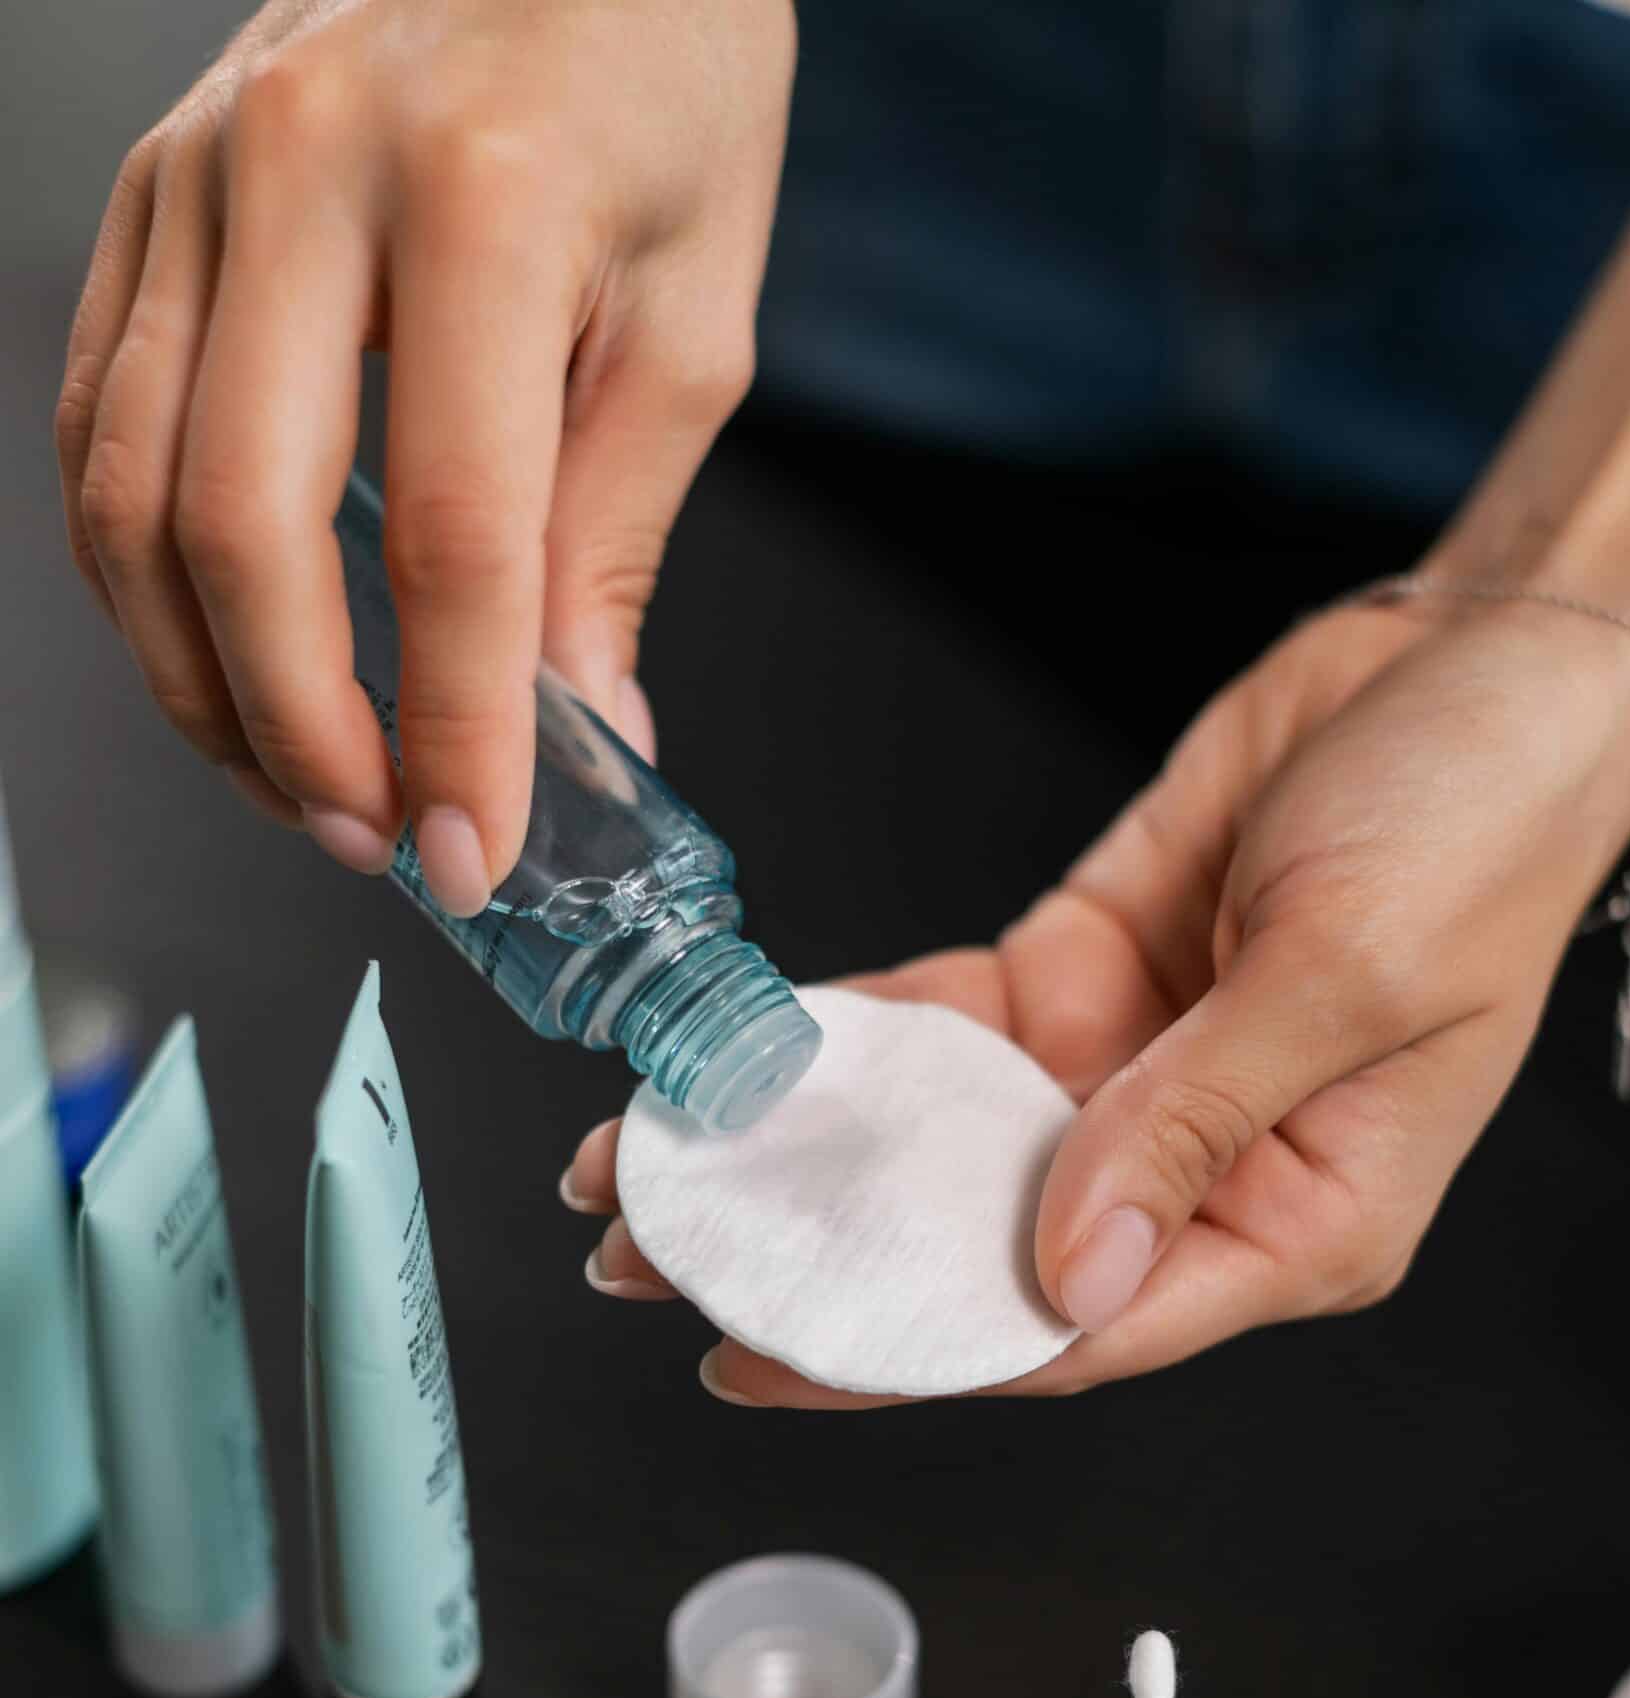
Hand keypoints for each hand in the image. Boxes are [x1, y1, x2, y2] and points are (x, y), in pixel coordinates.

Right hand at [56, 0, 793, 913]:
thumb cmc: (659, 67)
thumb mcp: (696, 309)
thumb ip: (615, 529)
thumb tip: (578, 728)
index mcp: (484, 193)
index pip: (450, 534)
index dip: (453, 727)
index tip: (470, 850)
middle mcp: (304, 165)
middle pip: (239, 523)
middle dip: (297, 725)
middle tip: (366, 834)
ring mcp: (196, 170)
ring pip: (127, 488)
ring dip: (195, 675)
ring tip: (291, 775)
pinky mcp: (146, 188)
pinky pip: (97, 417)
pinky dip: (138, 570)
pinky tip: (217, 650)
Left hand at [563, 593, 1629, 1403]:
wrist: (1481, 654)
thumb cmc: (1484, 822)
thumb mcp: (1346, 976)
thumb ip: (1192, 1123)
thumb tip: (1069, 1272)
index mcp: (1296, 1222)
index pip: (1077, 1329)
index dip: (915, 1351)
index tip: (765, 1357)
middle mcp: (1199, 1173)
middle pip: (980, 1254)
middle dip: (817, 1264)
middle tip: (653, 1266)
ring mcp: (1131, 1079)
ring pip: (938, 1150)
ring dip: (803, 1160)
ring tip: (651, 1169)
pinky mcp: (1083, 982)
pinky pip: (943, 1033)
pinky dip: (845, 1045)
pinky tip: (737, 1056)